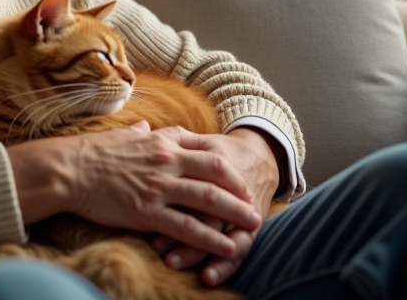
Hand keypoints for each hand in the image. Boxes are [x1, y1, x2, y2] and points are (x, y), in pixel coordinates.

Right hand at [7, 121, 262, 261]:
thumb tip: (146, 126)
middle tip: (255, 202)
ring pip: (208, 199)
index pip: (205, 149)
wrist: (67, 169)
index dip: (226, 165)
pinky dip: (210, 238)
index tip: (239, 176)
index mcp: (162, 141)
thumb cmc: (91, 152)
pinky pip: (186, 227)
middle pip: (217, 172)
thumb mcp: (122, 134)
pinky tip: (226, 247)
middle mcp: (166, 161)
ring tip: (252, 225)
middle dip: (240, 188)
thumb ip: (141, 131)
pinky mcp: (146, 212)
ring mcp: (158, 187)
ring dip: (235, 213)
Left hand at [152, 128, 280, 285]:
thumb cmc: (223, 152)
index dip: (169, 197)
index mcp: (210, 167)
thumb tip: (144, 129)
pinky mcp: (249, 227)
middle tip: (156, 245)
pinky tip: (208, 277)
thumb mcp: (204, 142)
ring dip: (195, 251)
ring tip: (174, 262)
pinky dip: (224, 266)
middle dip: (178, 229)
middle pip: (202, 211)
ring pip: (219, 235)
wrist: (262, 157)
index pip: (190, 183)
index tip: (144, 209)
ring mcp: (239, 212)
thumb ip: (177, 138)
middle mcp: (224, 191)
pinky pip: (239, 249)